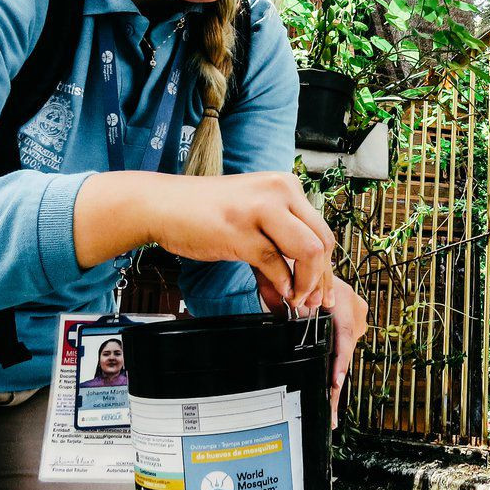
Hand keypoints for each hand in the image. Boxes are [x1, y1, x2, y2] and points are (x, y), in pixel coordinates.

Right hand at [73, 171, 334, 308]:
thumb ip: (276, 251)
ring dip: (307, 284)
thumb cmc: (204, 213)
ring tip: (296, 301)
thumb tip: (295, 290)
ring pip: (309, 251)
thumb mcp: (250, 222)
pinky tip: (278, 296)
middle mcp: (280, 191)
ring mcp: (261, 209)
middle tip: (312, 303)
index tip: (323, 292)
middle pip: (323, 241)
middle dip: (322, 279)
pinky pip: (276, 263)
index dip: (327, 267)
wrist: (162, 204)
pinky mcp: (242, 230)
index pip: (322, 230)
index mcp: (285, 185)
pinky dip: (282, 285)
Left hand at [256, 274, 367, 428]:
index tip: (335, 383)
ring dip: (336, 379)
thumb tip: (288, 318)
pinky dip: (336, 368)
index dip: (340, 363)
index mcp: (343, 300)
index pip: (344, 337)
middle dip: (336, 383)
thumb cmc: (296, 271)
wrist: (305, 258)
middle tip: (331, 413)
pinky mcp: (352, 324)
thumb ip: (289, 308)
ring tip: (331, 411)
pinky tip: (332, 393)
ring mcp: (357, 317)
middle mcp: (355, 309)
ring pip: (345, 353)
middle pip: (346, 351)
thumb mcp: (288, 290)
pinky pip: (344, 348)